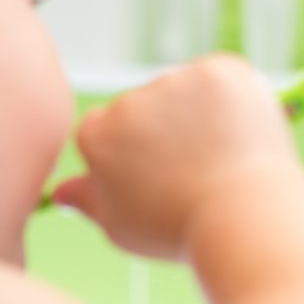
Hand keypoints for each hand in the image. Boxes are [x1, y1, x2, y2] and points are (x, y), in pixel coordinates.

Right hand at [51, 55, 297, 259]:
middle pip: (150, 106)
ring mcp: (174, 81)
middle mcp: (127, 100)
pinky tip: (242, 137)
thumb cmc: (180, 232)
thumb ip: (89, 201)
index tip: (165, 178)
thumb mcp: (121, 227)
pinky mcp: (218, 71)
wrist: (242, 220)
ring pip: (188, 90)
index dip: (142, 154)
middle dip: (172, 130)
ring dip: (204, 113)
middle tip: (201, 172)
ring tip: (224, 159)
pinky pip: (224, 78)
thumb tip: (62, 191)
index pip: (109, 128)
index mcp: (95, 134)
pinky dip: (236, 101)